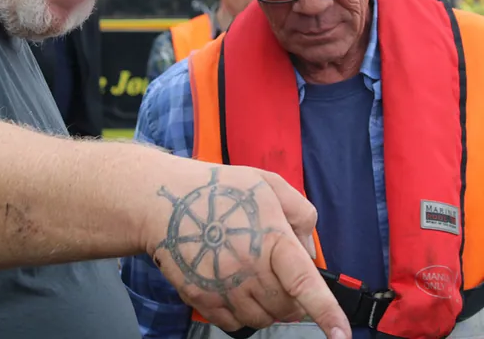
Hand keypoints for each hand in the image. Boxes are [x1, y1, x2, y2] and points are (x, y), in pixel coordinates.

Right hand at [143, 163, 350, 338]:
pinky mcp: (203, 299)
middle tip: (278, 270)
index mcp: (271, 240)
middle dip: (292, 295)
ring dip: (268, 305)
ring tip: (253, 272)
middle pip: (287, 308)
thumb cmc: (217, 187)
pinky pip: (235, 324)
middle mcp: (249, 270)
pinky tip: (233, 283)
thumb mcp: (266, 183)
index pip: (305, 284)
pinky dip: (242, 311)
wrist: (164, 200)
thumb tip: (309, 253)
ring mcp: (224, 288)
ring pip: (264, 319)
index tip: (341, 335)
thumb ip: (300, 212)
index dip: (327, 313)